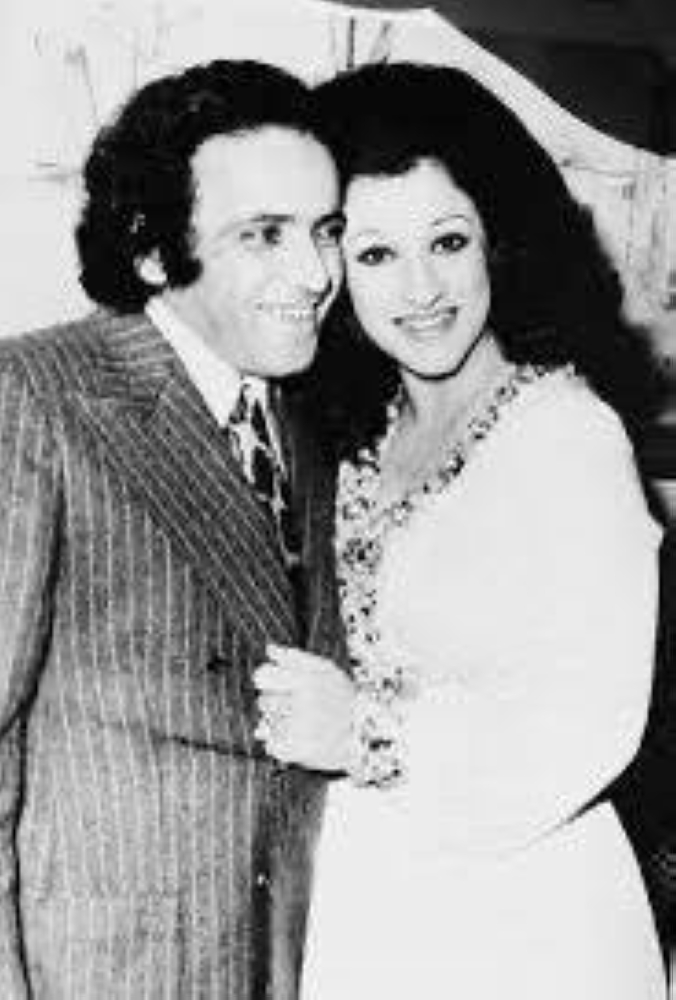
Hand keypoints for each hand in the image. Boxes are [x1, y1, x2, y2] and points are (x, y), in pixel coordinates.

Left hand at [253, 644, 354, 771]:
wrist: (367, 734)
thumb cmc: (344, 698)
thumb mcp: (326, 670)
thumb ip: (295, 657)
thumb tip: (269, 649)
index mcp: (307, 681)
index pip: (262, 677)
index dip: (266, 679)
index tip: (272, 683)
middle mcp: (302, 705)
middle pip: (263, 701)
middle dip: (274, 702)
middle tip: (293, 705)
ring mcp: (301, 731)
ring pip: (267, 724)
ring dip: (278, 723)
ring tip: (299, 723)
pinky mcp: (300, 752)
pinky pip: (272, 745)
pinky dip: (280, 743)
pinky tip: (297, 739)